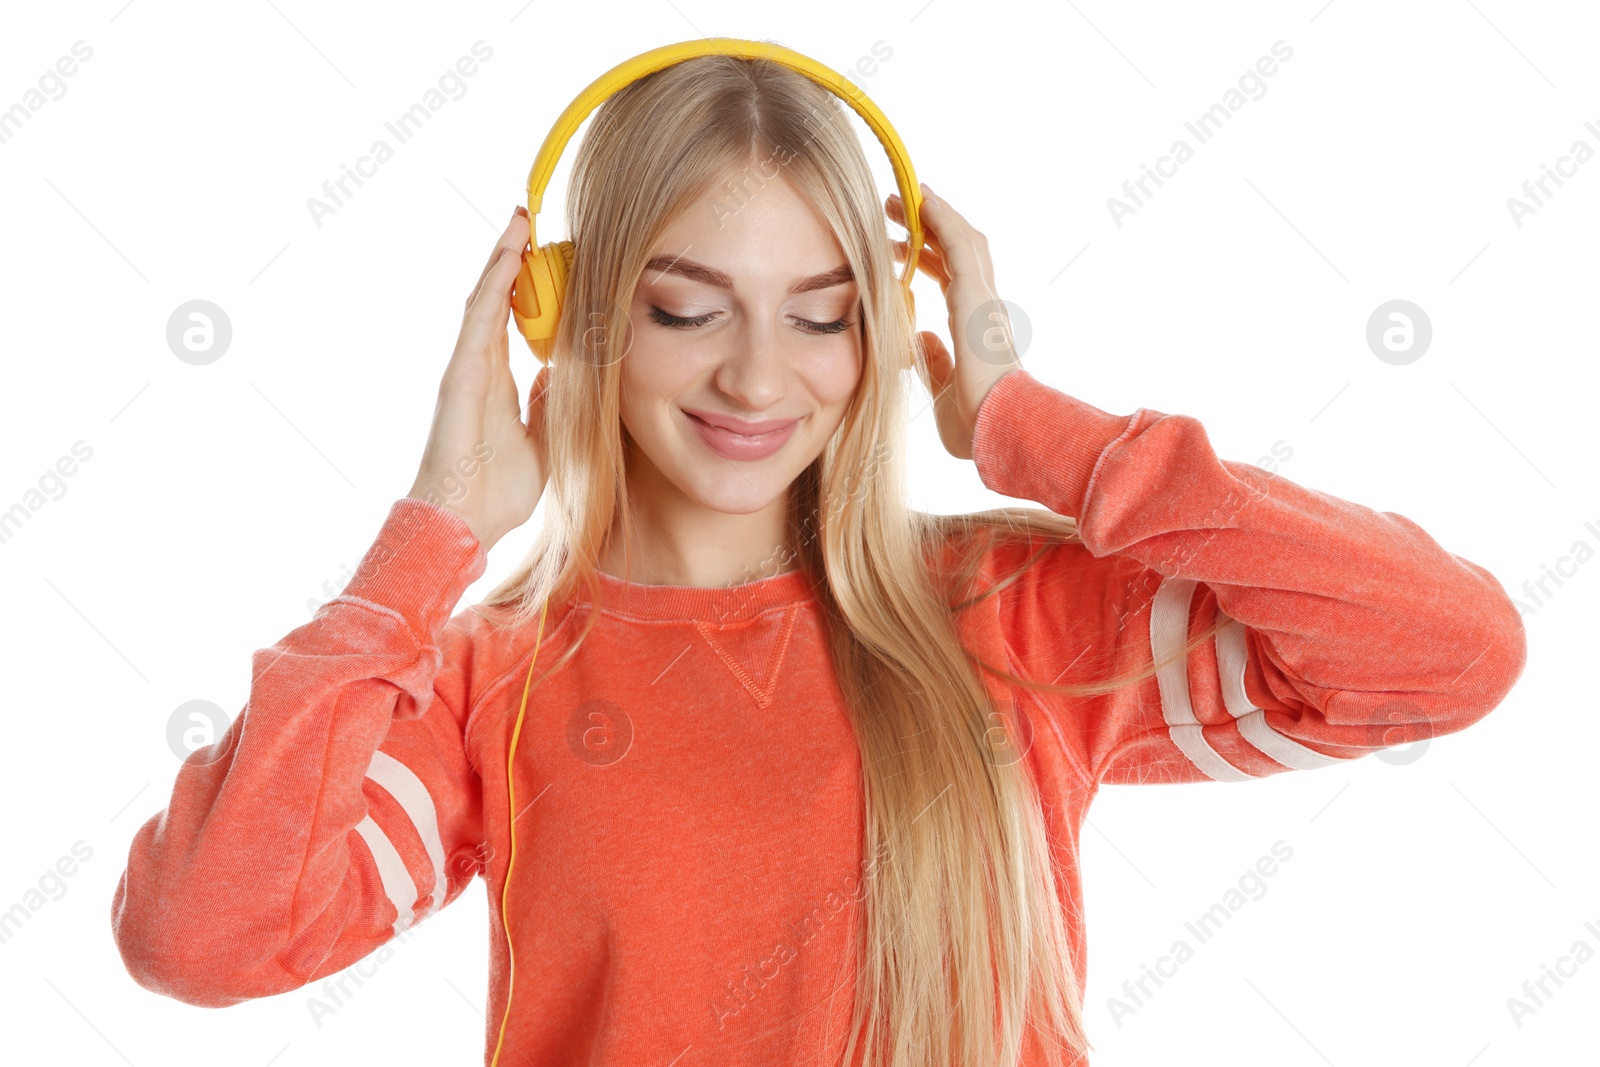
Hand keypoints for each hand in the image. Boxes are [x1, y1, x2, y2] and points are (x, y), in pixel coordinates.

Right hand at [407, 206, 550, 552]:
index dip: (526, 293)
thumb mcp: (543, 444)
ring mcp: (466, 369)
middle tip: (530, 223)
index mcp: (495, 385)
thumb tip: (563, 376)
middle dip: (511, 263)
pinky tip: (509, 256)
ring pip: (484, 300)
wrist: (465, 523)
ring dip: (501, 260)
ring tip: (519, 222)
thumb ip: (550, 407)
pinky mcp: (460, 374)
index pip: (512, 325)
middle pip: (496, 303)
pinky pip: (480, 320)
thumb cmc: (497, 493)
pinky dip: (494, 285)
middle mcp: (478, 370)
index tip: (549, 263)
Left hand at [888, 183, 1021, 460]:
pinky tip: (922, 200)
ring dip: (932, 214)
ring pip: (961, 240)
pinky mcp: (976, 296)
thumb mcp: (944, 388)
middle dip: (928, 227)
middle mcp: (984, 307)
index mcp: (976, 328)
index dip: (930, 257)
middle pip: (957, 251)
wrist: (1001, 429)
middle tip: (896, 210)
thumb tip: (921, 337)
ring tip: (903, 196)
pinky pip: (959, 245)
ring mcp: (983, 299)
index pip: (953, 279)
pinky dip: (941, 219)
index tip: (904, 244)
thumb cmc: (978, 422)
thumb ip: (935, 360)